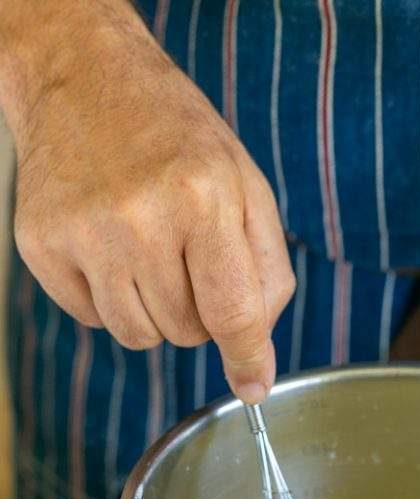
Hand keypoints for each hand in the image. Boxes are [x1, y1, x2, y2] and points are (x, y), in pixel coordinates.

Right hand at [5, 0, 293, 402]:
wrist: (86, 79)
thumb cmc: (179, 141)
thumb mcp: (247, 190)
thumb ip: (267, 278)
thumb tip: (257, 366)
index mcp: (204, 198)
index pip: (233, 313)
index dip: (247, 357)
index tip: (253, 385)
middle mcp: (139, 218)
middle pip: (186, 333)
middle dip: (198, 310)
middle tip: (187, 255)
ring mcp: (82, 233)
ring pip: (138, 337)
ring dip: (154, 311)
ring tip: (149, 250)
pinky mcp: (40, 244)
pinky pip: (92, 320)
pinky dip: (109, 298)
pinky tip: (111, 247)